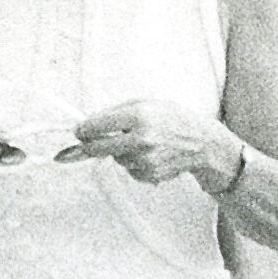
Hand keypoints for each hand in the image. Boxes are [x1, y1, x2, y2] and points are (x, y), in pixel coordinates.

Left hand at [61, 100, 233, 188]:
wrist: (200, 142)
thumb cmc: (171, 119)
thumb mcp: (144, 103)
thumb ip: (114, 113)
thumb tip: (85, 127)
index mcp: (139, 116)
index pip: (98, 126)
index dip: (82, 130)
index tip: (77, 132)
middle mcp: (141, 139)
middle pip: (98, 148)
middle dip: (88, 147)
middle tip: (81, 145)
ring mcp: (145, 159)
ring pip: (115, 159)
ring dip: (119, 152)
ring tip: (140, 142)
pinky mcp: (149, 175)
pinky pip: (129, 170)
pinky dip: (133, 163)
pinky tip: (149, 155)